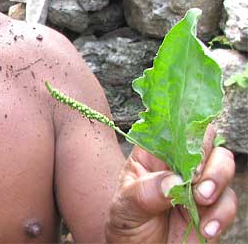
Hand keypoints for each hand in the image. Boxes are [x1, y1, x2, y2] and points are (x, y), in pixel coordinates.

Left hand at [105, 126, 236, 242]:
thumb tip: (173, 181)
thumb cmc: (127, 224)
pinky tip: (205, 229)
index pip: (172, 127)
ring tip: (201, 199)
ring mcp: (197, 185)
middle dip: (206, 157)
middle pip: (205, 141)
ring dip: (218, 180)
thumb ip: (146, 192)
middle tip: (195, 180)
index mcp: (153, 154)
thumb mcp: (125, 206)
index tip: (190, 140)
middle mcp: (178, 164)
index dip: (185, 125)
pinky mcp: (213, 210)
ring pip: (223, 165)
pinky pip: (229, 202)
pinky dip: (223, 213)